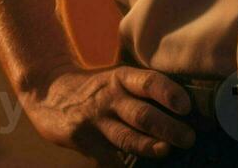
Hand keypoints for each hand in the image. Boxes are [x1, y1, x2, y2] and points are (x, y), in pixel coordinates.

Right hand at [20, 63, 196, 164]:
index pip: (149, 82)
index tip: (186, 106)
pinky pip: (108, 158)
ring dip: (149, 146)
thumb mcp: (116, 79)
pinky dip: (123, 165)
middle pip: (142, 113)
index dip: (169, 93)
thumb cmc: (95, 88)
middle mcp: (110, 97)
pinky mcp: (83, 140)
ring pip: (126, 137)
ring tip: (166, 150)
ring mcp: (95, 120)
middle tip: (189, 138)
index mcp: (122, 78)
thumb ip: (143, 90)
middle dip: (168, 127)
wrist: (48, 91)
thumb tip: (188, 109)